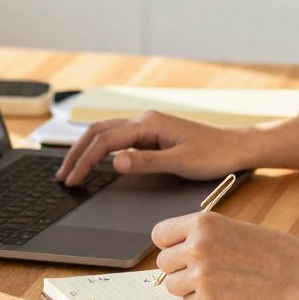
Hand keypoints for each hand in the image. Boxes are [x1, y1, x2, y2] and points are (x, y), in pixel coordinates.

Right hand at [55, 110, 255, 185]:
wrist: (236, 146)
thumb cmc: (214, 154)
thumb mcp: (180, 162)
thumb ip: (146, 162)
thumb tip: (115, 162)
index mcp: (149, 123)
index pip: (106, 141)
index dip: (85, 161)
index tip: (71, 179)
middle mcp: (144, 120)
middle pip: (98, 132)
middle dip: (76, 153)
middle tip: (61, 176)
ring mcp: (147, 125)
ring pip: (106, 132)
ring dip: (86, 149)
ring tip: (71, 168)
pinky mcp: (152, 133)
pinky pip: (118, 137)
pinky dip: (100, 148)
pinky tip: (96, 161)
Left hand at [152, 211, 298, 299]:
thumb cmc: (273, 250)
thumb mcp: (233, 227)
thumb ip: (203, 236)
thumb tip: (173, 250)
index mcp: (202, 223)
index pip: (160, 234)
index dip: (170, 244)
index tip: (180, 250)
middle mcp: (196, 247)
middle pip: (163, 262)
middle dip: (180, 267)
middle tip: (207, 269)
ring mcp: (200, 275)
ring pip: (172, 285)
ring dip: (189, 286)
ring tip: (218, 281)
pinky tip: (226, 293)